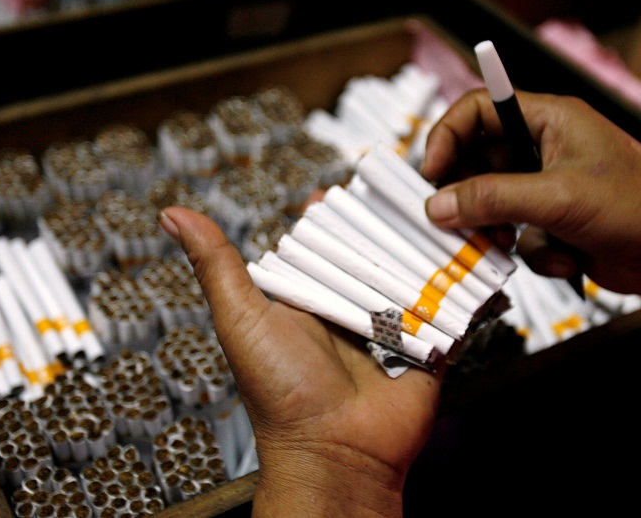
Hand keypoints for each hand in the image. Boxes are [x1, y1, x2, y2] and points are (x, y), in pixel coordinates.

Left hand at [159, 207, 442, 516]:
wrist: (335, 455)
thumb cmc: (280, 391)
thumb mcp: (242, 319)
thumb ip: (215, 265)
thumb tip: (172, 214)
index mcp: (308, 297)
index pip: (324, 242)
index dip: (335, 214)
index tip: (350, 184)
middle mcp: (349, 307)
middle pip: (372, 252)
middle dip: (386, 225)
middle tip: (405, 190)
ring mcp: (391, 326)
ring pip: (411, 272)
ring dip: (424, 247)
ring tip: (439, 213)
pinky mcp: (428, 345)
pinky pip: (446, 306)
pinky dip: (457, 283)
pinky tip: (468, 251)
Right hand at [421, 89, 640, 317]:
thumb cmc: (640, 205)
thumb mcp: (558, 197)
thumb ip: (493, 198)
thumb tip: (438, 204)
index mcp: (547, 120)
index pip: (477, 110)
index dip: (447, 136)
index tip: (431, 172)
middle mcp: (541, 149)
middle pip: (476, 162)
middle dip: (467, 196)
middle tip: (455, 220)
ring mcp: (544, 188)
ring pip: (490, 205)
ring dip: (495, 230)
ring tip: (509, 244)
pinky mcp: (550, 223)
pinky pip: (515, 236)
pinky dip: (532, 253)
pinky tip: (565, 258)